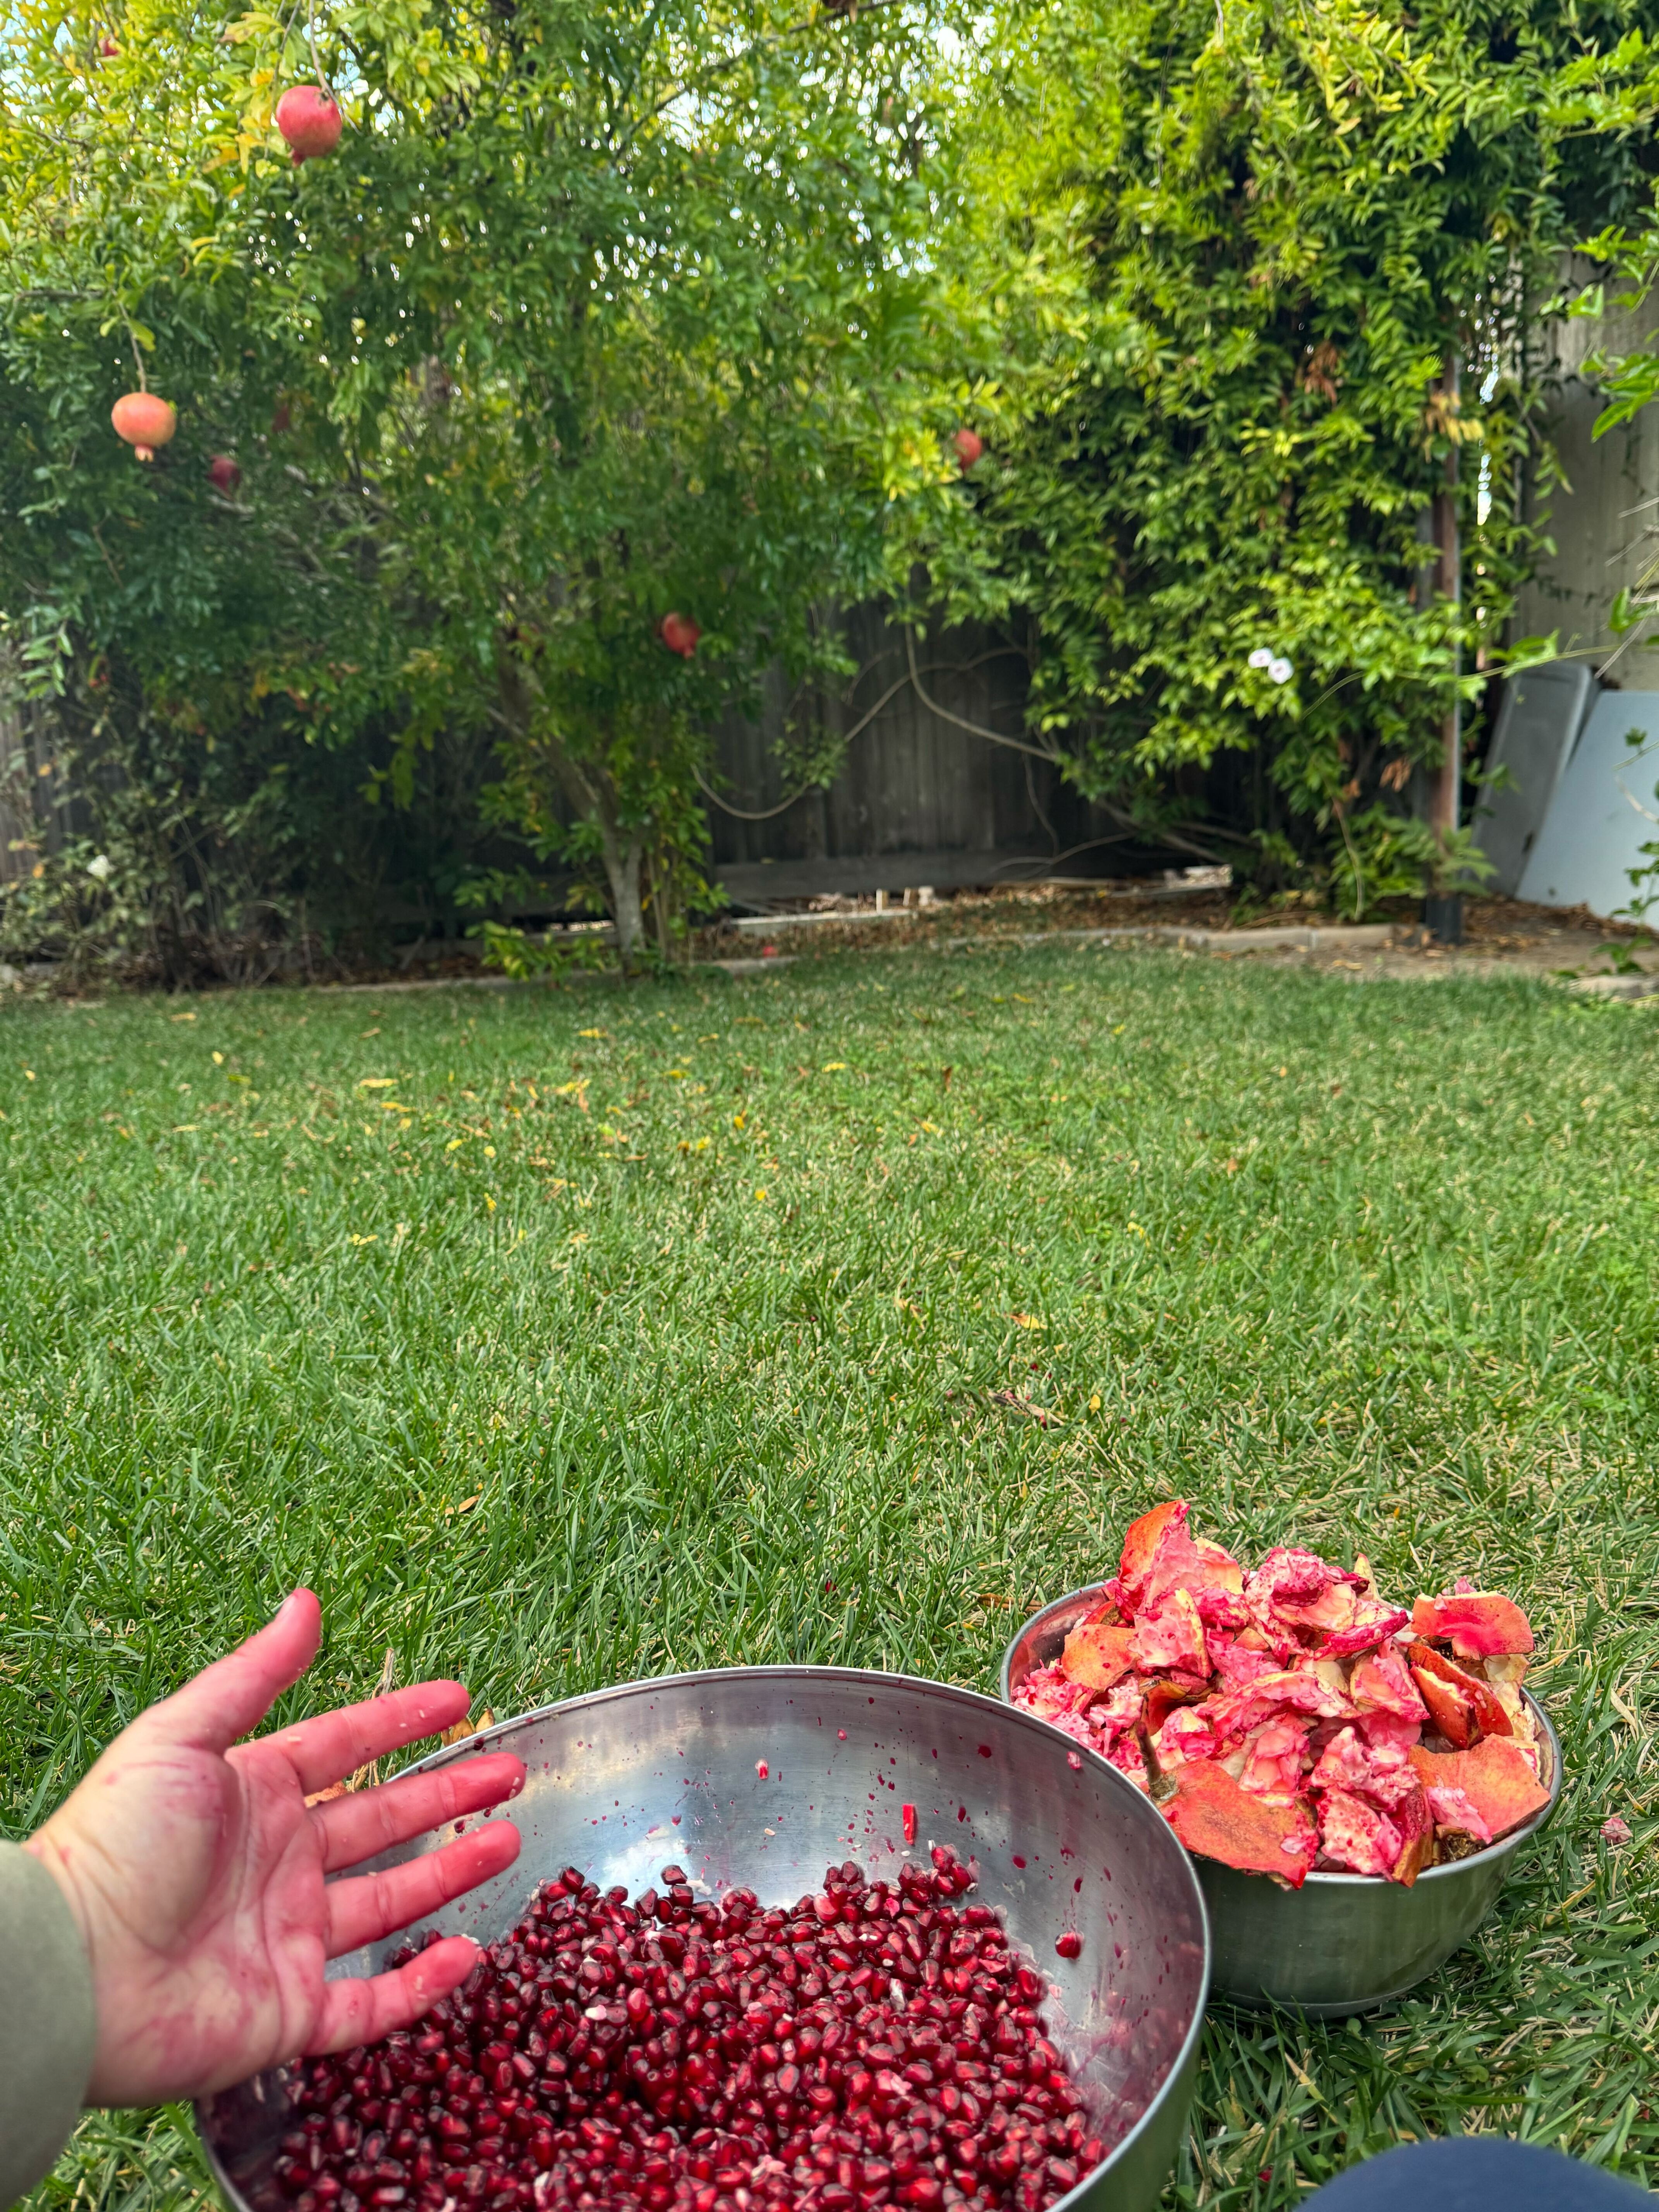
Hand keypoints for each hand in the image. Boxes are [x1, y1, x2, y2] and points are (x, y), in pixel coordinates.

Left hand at [24, 1588, 522, 2105]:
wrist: (71, 1968)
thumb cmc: (117, 1844)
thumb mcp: (181, 1738)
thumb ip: (252, 1674)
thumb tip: (304, 1601)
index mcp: (255, 1799)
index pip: (346, 1750)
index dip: (401, 1722)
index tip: (456, 1701)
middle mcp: (279, 1867)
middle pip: (382, 1823)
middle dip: (448, 1796)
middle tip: (507, 1773)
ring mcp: (289, 1940)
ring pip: (391, 1904)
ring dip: (451, 1872)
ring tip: (509, 1840)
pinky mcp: (291, 2012)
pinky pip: (372, 2004)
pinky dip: (422, 1983)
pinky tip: (467, 1953)